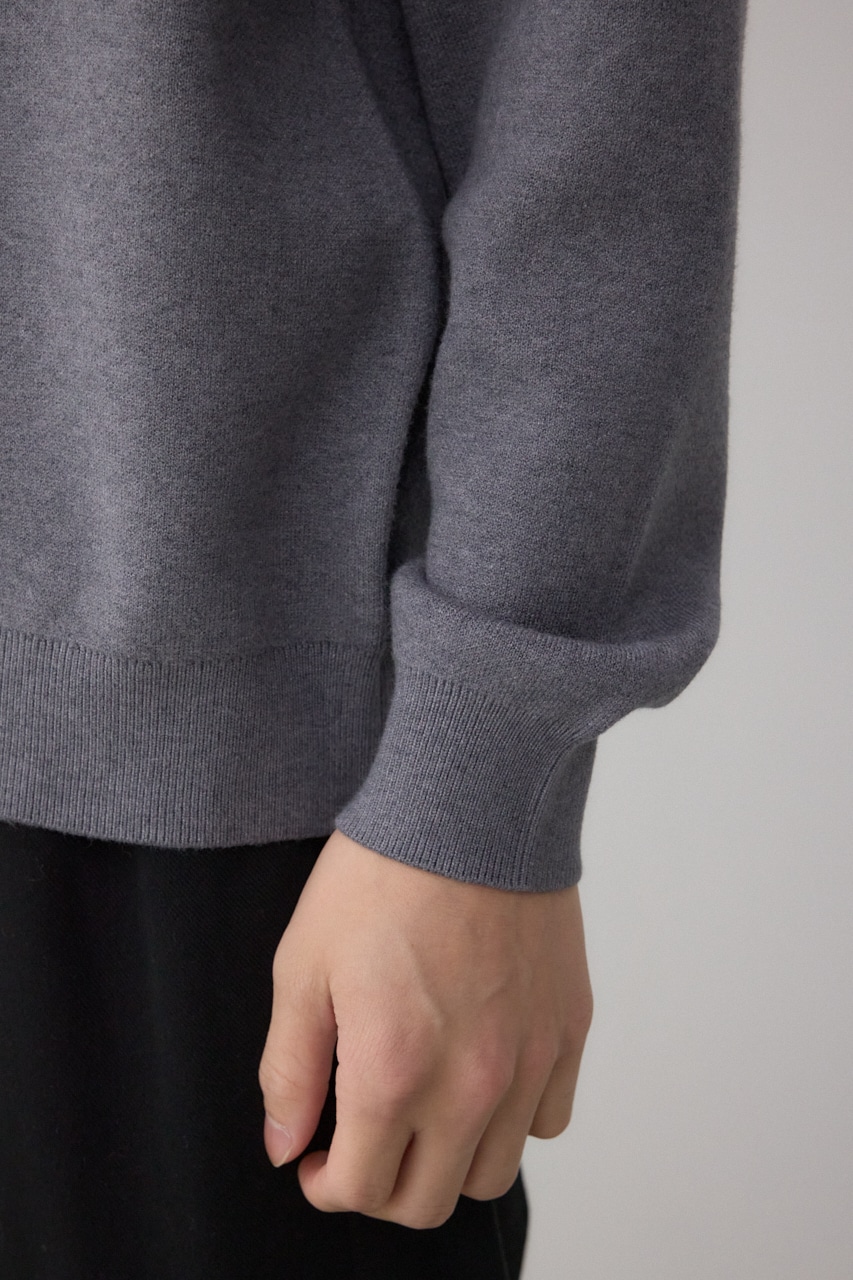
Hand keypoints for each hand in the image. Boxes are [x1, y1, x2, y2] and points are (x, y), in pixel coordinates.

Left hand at [258, 828, 592, 1228]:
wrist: (468, 806)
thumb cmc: (379, 876)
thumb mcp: (302, 965)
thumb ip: (288, 1070)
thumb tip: (285, 1147)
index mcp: (393, 1072)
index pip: (360, 1190)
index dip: (325, 1184)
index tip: (316, 1157)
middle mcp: (471, 1083)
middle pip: (427, 1202)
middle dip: (380, 1186)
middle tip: (361, 1141)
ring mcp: (529, 1060)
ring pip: (492, 1173)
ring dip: (447, 1160)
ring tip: (423, 1110)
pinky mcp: (568, 1029)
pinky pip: (549, 1119)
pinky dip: (514, 1120)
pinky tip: (482, 1076)